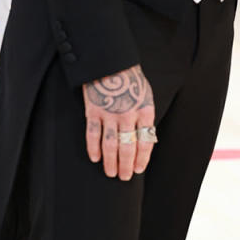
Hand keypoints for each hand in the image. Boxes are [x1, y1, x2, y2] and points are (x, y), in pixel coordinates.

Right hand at [82, 65, 155, 179]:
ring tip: (111, 173)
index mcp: (145, 111)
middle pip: (128, 147)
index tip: (138, 170)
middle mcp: (129, 115)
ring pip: (110, 145)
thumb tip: (146, 141)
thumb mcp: (146, 96)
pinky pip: (93, 134)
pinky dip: (93, 148)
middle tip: (124, 177)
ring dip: (111, 162)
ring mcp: (110, 113)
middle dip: (126, 165)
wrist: (111, 62)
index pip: (146, 142)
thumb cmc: (131, 81)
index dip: (142, 159)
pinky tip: (95, 158)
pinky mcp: (94, 111)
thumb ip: (145, 117)